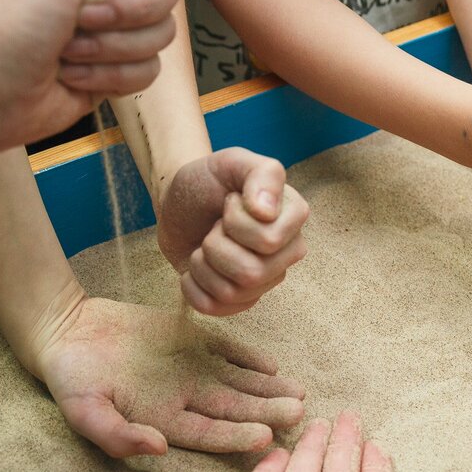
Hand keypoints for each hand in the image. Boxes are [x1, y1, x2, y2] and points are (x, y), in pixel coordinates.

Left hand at [0, 0, 185, 150]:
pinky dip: (111, 76)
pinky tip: (72, 74)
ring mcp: (110, 27)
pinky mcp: (112, 68)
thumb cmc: (0, 16)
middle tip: (80, 14)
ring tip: (67, 48)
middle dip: (127, 9)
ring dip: (112, 46)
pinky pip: (148, 70)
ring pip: (162, 31)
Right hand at [31, 294, 304, 456]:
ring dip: (269, 388)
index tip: (265, 437)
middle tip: (299, 413)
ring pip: (239, 381)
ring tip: (300, 394)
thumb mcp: (84, 411)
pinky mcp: (193, 340)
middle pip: (234, 408)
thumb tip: (156, 449)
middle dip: (268, 411)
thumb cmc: (71, 378)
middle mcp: (186, 397)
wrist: (67, 330)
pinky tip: (272, 365)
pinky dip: (249, 356)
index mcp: (164, 419)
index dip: (237, 436)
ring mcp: (193, 369)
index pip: (209, 433)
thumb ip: (117, 435)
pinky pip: (228, 349)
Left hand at [157, 148, 308, 315]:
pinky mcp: (240, 300)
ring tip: (205, 244)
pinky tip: (196, 267)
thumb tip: (268, 212)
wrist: (177, 201)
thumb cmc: (208, 181)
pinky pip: (214, 308)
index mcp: (294, 218)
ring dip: (203, 265)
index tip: (230, 203)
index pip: (268, 241)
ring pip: (231, 294)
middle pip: (252, 274)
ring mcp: (265, 279)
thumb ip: (262, 174)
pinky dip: (192, 287)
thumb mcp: (232, 162)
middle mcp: (288, 252)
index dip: (236, 222)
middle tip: (214, 227)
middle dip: (216, 247)